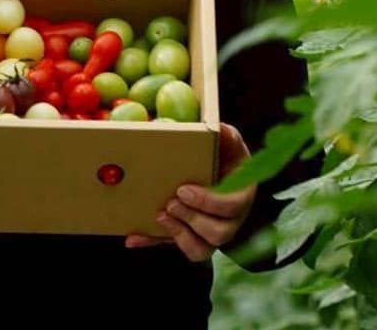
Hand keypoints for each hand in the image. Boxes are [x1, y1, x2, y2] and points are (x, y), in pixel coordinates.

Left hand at [125, 122, 255, 261]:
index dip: (207, 202)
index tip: (183, 189)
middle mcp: (230, 221)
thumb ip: (226, 136)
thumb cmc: (227, 155)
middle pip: (217, 233)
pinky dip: (154, 242)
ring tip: (160, 215)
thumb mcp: (230, 142)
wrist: (223, 171)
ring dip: (178, 235)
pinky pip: (174, 247)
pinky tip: (135, 237)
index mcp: (241, 196)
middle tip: (170, 202)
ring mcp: (211, 234)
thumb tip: (217, 128)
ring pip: (200, 249)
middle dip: (190, 218)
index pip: (231, 207)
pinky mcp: (190, 238)